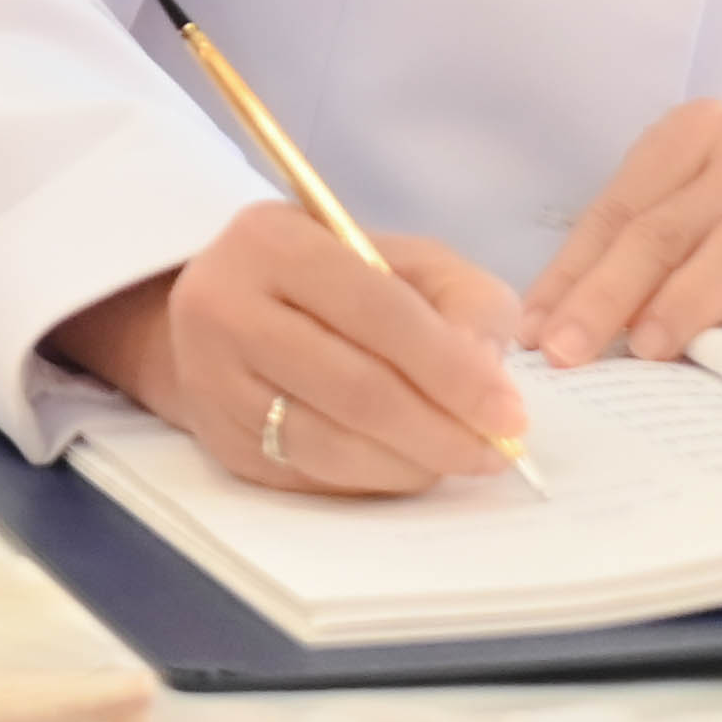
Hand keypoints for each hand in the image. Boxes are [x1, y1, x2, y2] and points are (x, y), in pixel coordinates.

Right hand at [49, 202, 532, 496]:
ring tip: (457, 458)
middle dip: (440, 430)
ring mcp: (212, 382)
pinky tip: (406, 463)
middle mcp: (224, 308)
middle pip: (352, 388)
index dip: (451, 368)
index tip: (509, 412)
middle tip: (495, 451)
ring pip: (329, 444)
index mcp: (273, 242)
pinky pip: (310, 476)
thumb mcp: (406, 260)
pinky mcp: (220, 441)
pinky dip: (372, 480)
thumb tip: (487, 382)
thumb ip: (465, 301)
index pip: (377, 312)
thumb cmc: (336, 280)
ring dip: (411, 464)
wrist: (229, 308)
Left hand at [521, 100, 721, 362]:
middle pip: (665, 228)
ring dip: (686, 300)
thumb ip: (631, 253)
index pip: (616, 210)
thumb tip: (555, 326)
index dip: (571, 273)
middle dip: (608, 294)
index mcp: (690, 134)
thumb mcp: (689, 216)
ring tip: (648, 349)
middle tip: (572, 352)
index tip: (538, 333)